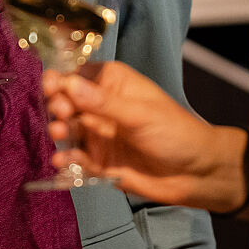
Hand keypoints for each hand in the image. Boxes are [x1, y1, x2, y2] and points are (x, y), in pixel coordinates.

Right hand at [42, 61, 247, 211]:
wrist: (196, 174)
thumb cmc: (175, 133)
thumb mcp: (140, 114)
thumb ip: (103, 103)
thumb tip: (68, 84)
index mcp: (113, 83)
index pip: (78, 74)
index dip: (61, 79)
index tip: (51, 87)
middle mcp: (101, 106)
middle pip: (67, 101)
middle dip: (58, 106)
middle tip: (62, 114)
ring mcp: (99, 134)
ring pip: (68, 129)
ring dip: (60, 131)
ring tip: (60, 134)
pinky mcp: (99, 161)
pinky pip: (76, 158)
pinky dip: (67, 159)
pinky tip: (62, 161)